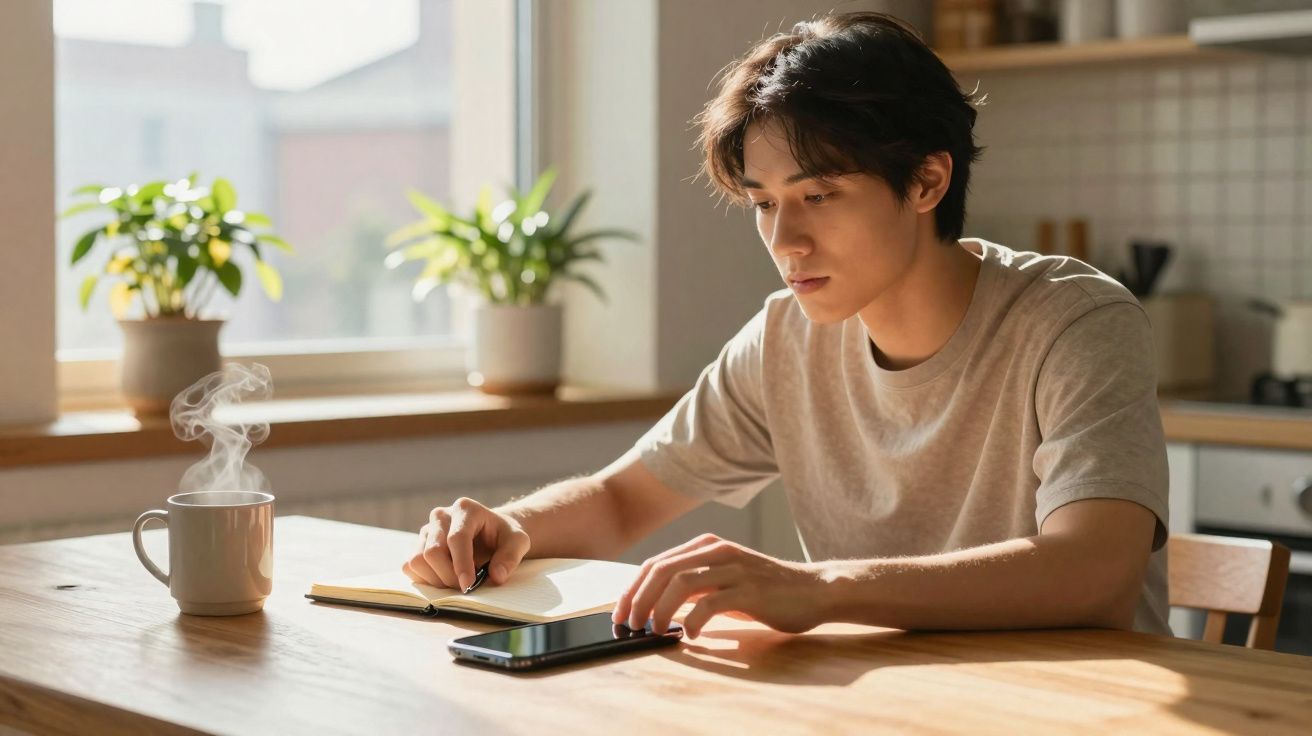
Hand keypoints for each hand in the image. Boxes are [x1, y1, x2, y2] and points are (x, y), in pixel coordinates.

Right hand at [401, 497, 530, 589]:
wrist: (491, 533)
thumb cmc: (503, 536)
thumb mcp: (518, 542)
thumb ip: (510, 557)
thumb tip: (497, 576)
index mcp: (465, 509)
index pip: (456, 538)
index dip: (461, 565)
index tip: (468, 586)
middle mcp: (441, 515)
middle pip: (432, 552)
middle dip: (448, 576)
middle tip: (466, 587)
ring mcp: (426, 530)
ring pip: (417, 560)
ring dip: (436, 579)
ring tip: (457, 581)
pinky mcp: (418, 544)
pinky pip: (410, 566)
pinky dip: (425, 579)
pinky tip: (445, 578)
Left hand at [611, 533, 824, 637]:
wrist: (813, 590)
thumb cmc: (766, 590)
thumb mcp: (724, 580)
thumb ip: (694, 586)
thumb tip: (655, 607)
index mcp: (706, 545)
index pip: (655, 563)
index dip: (632, 589)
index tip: (619, 613)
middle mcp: (717, 550)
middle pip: (662, 570)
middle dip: (638, 600)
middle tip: (630, 625)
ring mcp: (734, 568)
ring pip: (681, 583)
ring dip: (659, 610)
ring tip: (654, 631)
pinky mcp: (749, 589)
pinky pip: (710, 604)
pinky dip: (692, 621)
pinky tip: (689, 635)